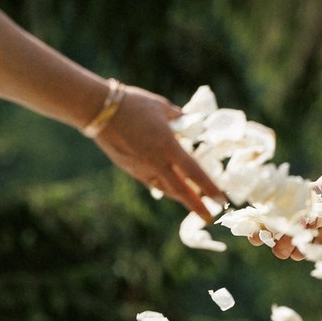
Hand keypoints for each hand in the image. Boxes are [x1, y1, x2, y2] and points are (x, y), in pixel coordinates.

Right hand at [93, 85, 222, 220]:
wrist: (100, 111)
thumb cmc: (133, 104)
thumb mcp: (162, 107)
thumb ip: (179, 118)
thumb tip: (190, 122)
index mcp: (168, 146)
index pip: (194, 172)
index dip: (210, 188)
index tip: (221, 200)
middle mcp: (156, 162)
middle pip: (180, 190)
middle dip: (196, 205)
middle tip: (209, 216)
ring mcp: (141, 168)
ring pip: (165, 188)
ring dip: (180, 196)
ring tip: (191, 200)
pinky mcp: (130, 169)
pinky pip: (151, 181)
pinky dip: (163, 186)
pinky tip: (168, 186)